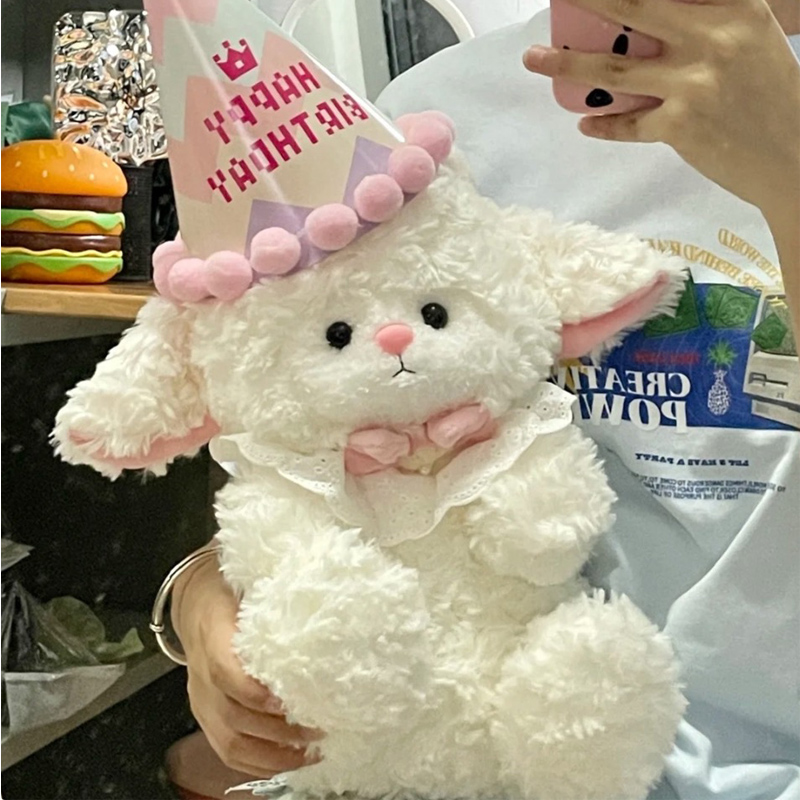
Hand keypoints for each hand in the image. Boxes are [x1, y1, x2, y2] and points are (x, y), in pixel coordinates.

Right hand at [172, 551, 322, 776]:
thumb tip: (329, 573)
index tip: (290, 700)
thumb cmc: (230, 577)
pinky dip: (261, 763)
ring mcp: (200, 697)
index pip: (225, 670)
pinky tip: (294, 762)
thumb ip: (281, 573)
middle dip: (279, 729)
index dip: (256, 691)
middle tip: (322, 728)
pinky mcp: (206, 714)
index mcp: (211, 627)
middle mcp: (200, 669)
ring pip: (231, 740)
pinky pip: (228, 750)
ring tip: (315, 751)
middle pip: (233, 714)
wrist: (194, 595)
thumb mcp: (249, 566)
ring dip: (274, 753)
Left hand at [523, 0, 799, 336]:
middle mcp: (713, 39)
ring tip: (534, 59)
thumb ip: (709, 23)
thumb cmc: (773, 98)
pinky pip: (628, 123)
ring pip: (614, 70)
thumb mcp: (752, 40)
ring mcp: (694, 84)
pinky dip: (605, 124)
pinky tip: (586, 122)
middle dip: (588, 0)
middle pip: (634, 8)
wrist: (795, 158)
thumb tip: (652, 20)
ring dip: (566, 64)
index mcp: (736, 10)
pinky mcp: (680, 127)